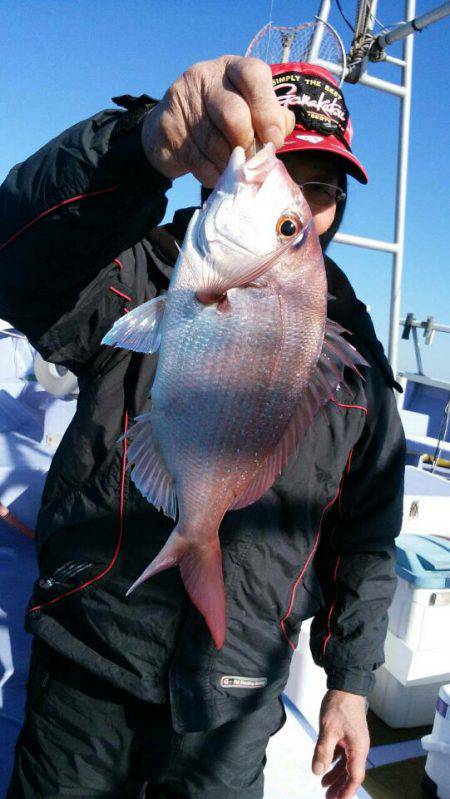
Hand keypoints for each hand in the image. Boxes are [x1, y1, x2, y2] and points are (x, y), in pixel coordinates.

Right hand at [142, 55, 294, 186]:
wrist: (170, 131)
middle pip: (234, 116)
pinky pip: (198, 160)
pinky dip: (213, 173)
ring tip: (233, 168)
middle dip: (247, 145)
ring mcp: (184, 100)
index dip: (268, 111)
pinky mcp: (168, 127)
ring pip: (215, 144)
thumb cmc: (219, 121)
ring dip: (229, 165)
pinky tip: (215, 171)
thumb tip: (282, 129)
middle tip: (250, 159)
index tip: (274, 140)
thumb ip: (271, 117)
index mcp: (233, 68)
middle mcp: (207, 77)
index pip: (254, 75)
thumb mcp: (249, 111)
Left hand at [312, 689, 369, 798]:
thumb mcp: (328, 729)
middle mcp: (359, 747)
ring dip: (336, 776)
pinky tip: (324, 767)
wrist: (346, 685)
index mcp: (358, 748)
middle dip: (340, 787)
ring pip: (346, 765)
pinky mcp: (349, 735)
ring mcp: (354, 741)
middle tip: (328, 798)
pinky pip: (343, 754)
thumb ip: (323, 751)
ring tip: (323, 786)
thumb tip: (317, 771)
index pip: (354, 777)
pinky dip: (334, 762)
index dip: (346, 791)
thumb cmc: (340, 705)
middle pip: (351, 774)